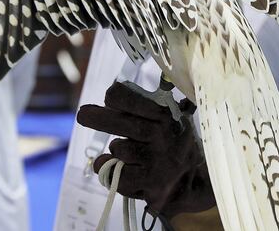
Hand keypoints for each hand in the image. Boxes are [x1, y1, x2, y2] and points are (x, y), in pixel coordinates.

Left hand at [77, 81, 216, 218]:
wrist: (196, 181)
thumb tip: (114, 93)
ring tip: (126, 153)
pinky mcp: (151, 185)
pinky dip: (111, 172)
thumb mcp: (172, 119)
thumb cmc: (175, 144)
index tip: (110, 97)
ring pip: (119, 151)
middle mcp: (163, 136)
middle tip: (83, 115)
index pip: (134, 100)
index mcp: (167, 115)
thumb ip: (147, 108)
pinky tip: (119, 170)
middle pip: (123, 123)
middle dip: (98, 118)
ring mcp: (158, 162)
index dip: (118, 96)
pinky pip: (117, 176)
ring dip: (116, 151)